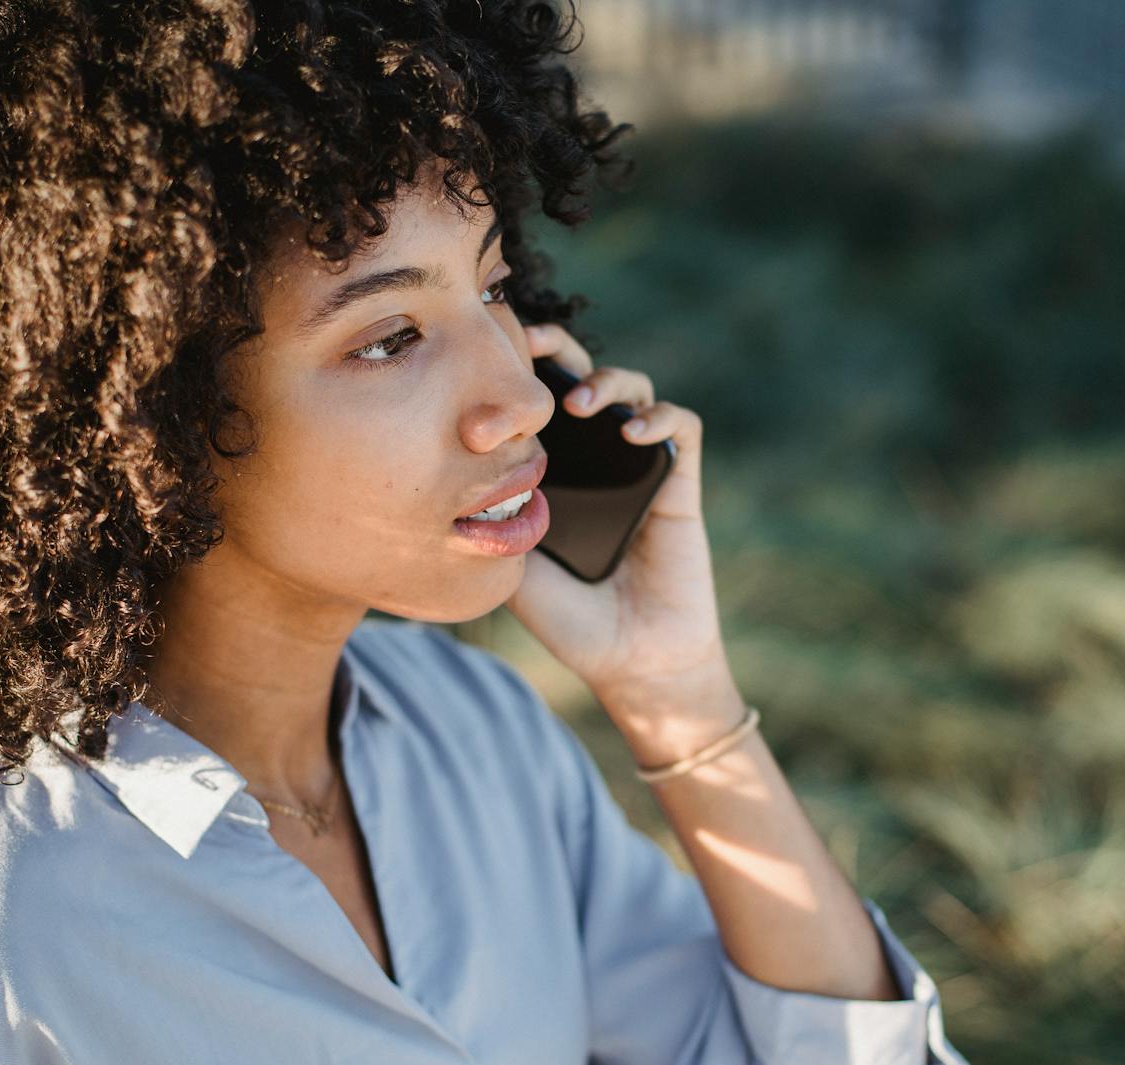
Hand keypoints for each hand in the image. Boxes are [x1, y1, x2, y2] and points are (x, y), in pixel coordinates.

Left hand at [503, 322, 729, 704]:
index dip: (517, 371)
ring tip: (579, 403)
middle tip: (529, 342)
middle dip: (558, 348)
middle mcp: (597, 460)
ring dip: (607, 381)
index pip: (537, 401)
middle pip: (582, 376)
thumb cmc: (572, 622)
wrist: (633, 662)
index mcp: (556, 471)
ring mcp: (640, 468)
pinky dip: (660, 417)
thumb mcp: (512, 566)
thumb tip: (442, 479)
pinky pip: (681, 429)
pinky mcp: (680, 484)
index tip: (485, 354)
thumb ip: (491, 522)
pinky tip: (633, 432)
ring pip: (634, 389)